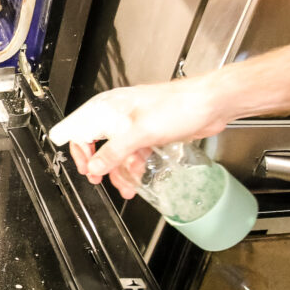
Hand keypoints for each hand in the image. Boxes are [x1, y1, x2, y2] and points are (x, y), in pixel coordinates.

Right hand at [49, 78, 229, 196]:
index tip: (86, 169)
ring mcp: (132, 122)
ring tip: (124, 185)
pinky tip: (138, 177)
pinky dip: (133, 165)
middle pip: (95, 141)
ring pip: (115, 149)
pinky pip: (132, 151)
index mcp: (108, 108)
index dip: (80, 151)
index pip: (79, 129)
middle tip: (99, 179)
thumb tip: (95, 167)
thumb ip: (113, 152)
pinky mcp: (147, 130)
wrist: (210, 104)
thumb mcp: (139, 133)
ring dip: (118, 169)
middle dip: (98, 163)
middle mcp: (117, 113)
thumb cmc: (177, 107)